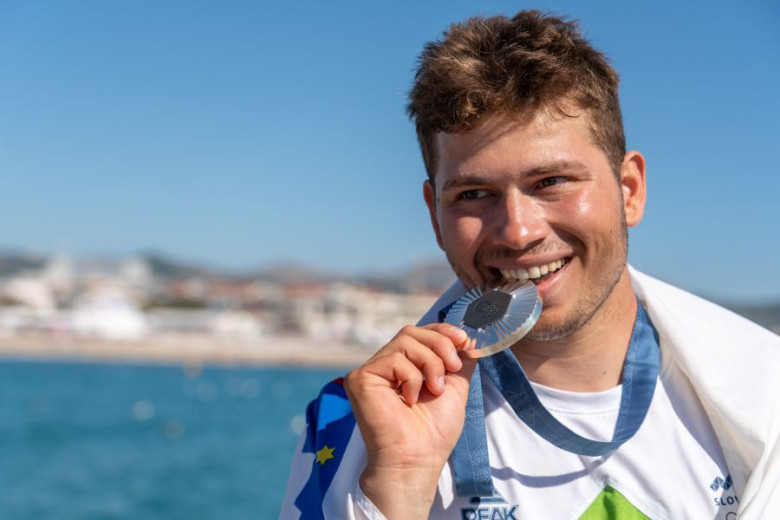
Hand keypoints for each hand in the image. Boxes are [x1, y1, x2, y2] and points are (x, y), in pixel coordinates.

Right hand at [343, 323, 476, 519]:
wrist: (418, 459)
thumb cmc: (433, 433)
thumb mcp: (455, 387)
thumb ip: (459, 361)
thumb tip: (469, 337)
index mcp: (403, 367)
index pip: (419, 333)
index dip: (441, 331)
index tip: (463, 340)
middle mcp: (383, 366)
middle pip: (411, 331)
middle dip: (440, 345)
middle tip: (453, 368)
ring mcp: (370, 371)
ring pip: (405, 341)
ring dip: (430, 363)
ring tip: (435, 389)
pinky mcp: (360, 378)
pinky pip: (394, 359)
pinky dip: (412, 377)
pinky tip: (411, 399)